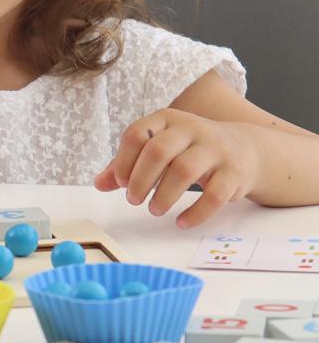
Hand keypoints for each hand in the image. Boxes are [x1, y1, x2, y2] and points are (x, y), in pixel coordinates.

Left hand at [93, 108, 260, 227]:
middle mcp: (190, 129)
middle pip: (158, 150)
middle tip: (133, 200)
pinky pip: (215, 194)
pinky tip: (182, 222)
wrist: (244, 149)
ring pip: (184, 170)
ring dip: (164, 195)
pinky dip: (196, 212)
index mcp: (166, 120)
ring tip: (154, 210)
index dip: (123, 160)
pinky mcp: (234, 172)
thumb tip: (99, 183)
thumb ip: (127, 164)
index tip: (120, 182)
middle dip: (141, 179)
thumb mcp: (158, 149)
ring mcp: (215, 149)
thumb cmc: (189, 150)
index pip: (137, 134)